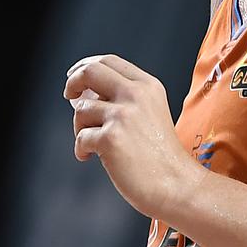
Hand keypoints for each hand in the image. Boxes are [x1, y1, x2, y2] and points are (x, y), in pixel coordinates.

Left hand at [64, 54, 199, 217]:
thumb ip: (125, 98)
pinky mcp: (110, 139)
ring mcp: (123, 116)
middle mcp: (136, 95)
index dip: (87, 65)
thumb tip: (85, 92)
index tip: (76, 76)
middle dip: (73, 82)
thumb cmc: (161, 156)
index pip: (109, 61)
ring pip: (81, 109)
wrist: (177, 186)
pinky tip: (91, 157)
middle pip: (90, 71)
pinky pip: (81, 138)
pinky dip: (81, 149)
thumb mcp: (152, 112)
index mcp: (148, 86)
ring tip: (93, 144)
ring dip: (79, 127)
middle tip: (69, 95)